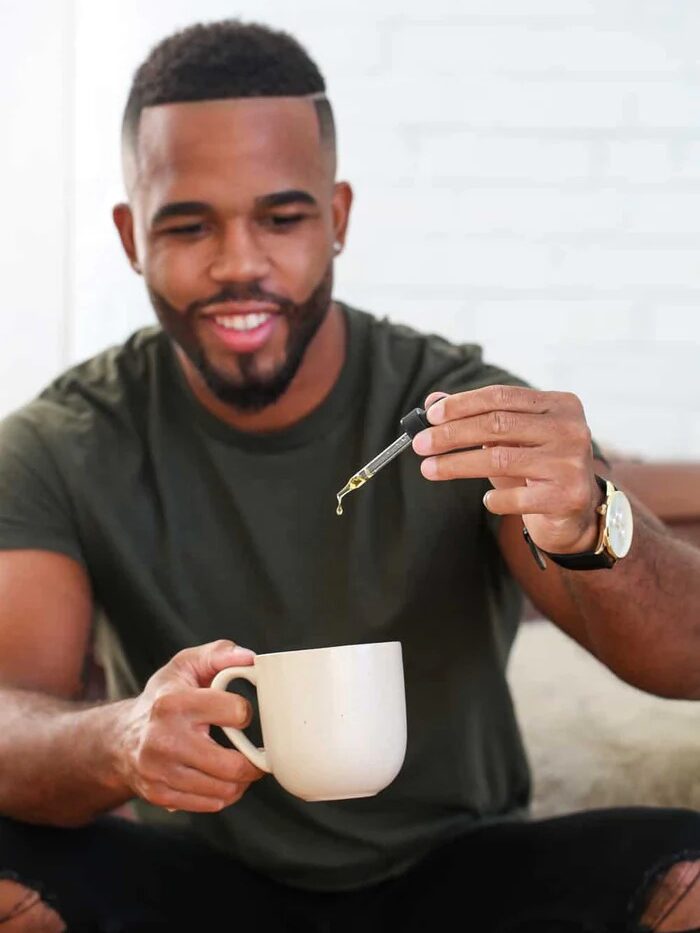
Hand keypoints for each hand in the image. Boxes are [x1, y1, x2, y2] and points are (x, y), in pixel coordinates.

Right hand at [113, 640, 264, 812]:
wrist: (120, 738)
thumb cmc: (163, 697)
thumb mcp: (185, 665)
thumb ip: (218, 654)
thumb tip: (250, 659)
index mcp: (173, 703)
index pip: (235, 712)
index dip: (245, 712)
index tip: (240, 713)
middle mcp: (163, 739)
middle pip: (232, 765)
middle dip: (254, 760)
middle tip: (258, 753)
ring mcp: (159, 771)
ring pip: (224, 789)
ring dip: (242, 780)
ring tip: (241, 765)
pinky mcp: (159, 795)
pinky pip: (210, 804)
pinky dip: (225, 794)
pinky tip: (222, 778)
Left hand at [413, 386, 602, 553]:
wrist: (577, 512)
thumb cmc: (538, 468)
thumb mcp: (511, 438)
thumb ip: (478, 416)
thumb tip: (433, 401)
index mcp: (560, 405)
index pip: (502, 397)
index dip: (463, 404)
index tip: (431, 416)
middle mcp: (571, 429)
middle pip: (497, 425)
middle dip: (452, 434)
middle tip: (420, 444)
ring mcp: (571, 463)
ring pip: (499, 459)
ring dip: (456, 464)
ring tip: (429, 468)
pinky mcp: (566, 497)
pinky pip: (514, 497)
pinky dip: (493, 499)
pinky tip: (487, 500)